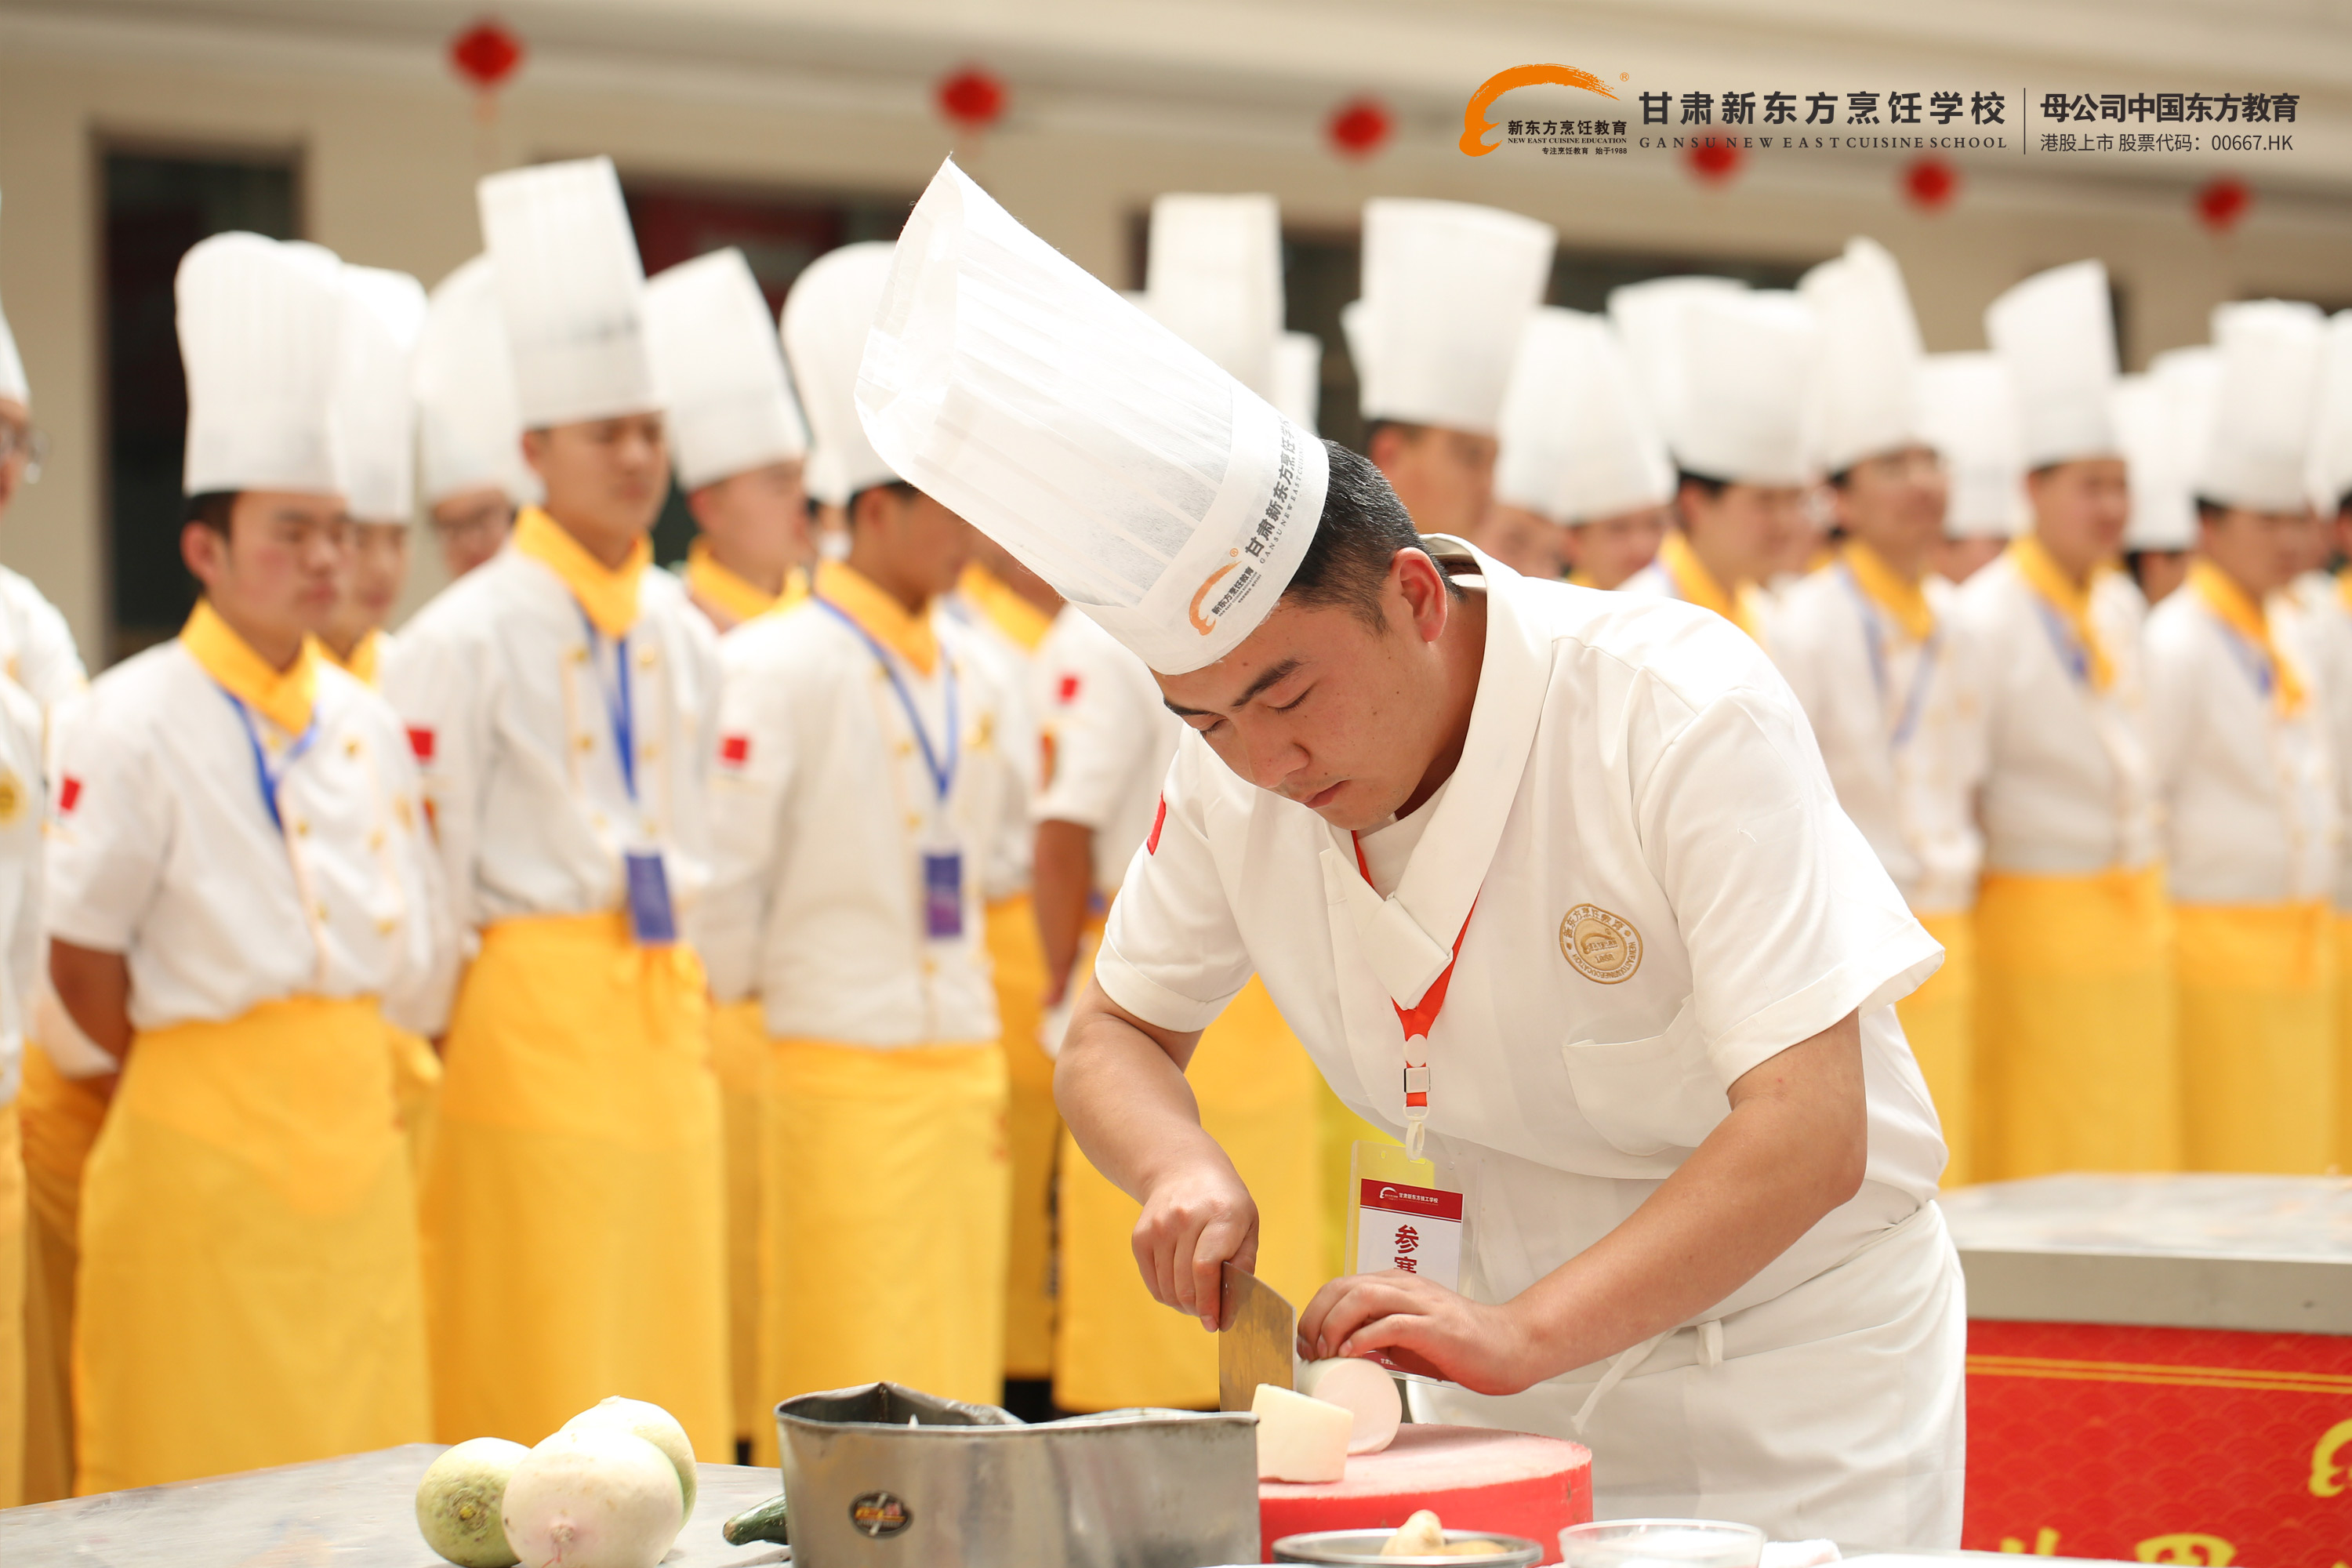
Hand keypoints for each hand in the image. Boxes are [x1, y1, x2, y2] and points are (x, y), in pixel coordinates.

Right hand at [1131, 1157, 1257, 1330]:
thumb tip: (1230, 1308)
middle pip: (1186, 1283)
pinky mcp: (1140, 1237)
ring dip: (1183, 1306)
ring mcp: (1158, 1227)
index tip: (1215, 1322)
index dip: (1210, 1301)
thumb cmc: (1224, 1203)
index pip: (1206, 1268)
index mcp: (1220, 1215)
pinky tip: (1180, 1290)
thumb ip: (1243, 1264)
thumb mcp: (1247, 1225)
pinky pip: (1152, 1283)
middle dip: (1199, 1309)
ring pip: (1168, 1288)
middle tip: (1209, 1316)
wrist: (1183, 1170)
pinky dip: (1167, 1296)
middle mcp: (1185, 1219)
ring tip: (1197, 1303)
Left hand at [1296, 1271, 1541, 1395]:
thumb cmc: (1460, 1345)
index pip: (1339, 1285)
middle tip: (1310, 1351)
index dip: (1314, 1312)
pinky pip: (1391, 1323)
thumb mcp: (1409, 1335)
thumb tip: (1343, 1350)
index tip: (1305, 1344)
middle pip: (1343, 1287)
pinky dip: (1364, 1337)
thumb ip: (1380, 1333)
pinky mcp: (1436, 1326)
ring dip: (1335, 1324)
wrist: (1510, 1347)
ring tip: (1327, 1353)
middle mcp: (1405, 1287)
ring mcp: (1421, 1303)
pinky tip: (1352, 1354)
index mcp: (1395, 1285)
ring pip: (1362, 1297)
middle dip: (1316, 1317)